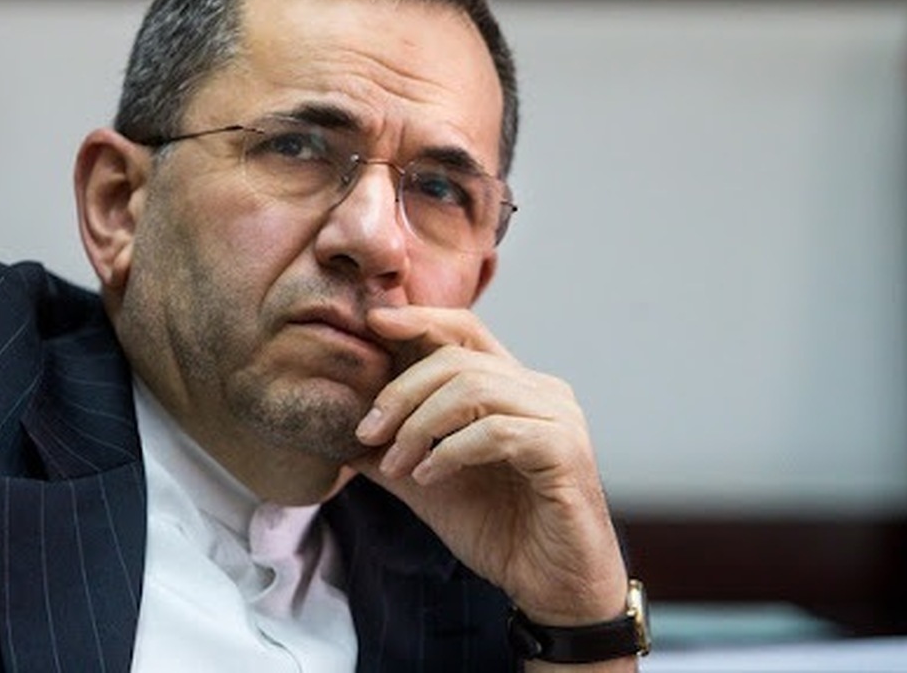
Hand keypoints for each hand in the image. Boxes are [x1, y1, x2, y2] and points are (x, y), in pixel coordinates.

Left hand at [350, 305, 628, 627]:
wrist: (553, 588)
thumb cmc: (500, 530)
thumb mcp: (429, 484)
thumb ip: (392, 453)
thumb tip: (340, 435)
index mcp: (513, 387)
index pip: (464, 331)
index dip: (419, 319)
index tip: (371, 323)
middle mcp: (541, 391)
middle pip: (458, 358)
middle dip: (401, 391)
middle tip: (367, 432)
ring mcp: (558, 417)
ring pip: (474, 388)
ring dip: (420, 425)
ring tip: (397, 465)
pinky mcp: (565, 451)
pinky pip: (496, 432)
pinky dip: (450, 451)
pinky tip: (427, 477)